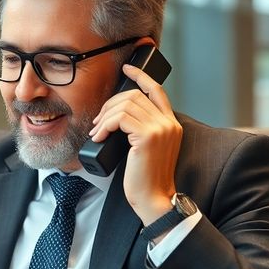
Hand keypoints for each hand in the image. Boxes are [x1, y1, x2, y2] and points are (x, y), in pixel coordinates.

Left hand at [89, 63, 181, 224]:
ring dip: (104, 116)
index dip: (140, 76)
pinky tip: (99, 136)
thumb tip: (118, 116)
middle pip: (134, 95)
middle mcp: (169, 123)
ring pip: (125, 105)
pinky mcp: (148, 136)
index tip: (126, 69)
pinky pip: (120, 118)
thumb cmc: (146, 178)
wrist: (153, 198)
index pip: (157, 90)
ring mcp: (160, 128)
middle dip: (110, 104)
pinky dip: (105, 125)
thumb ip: (143, 129)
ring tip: (97, 131)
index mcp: (171, 124)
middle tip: (98, 121)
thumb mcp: (148, 149)